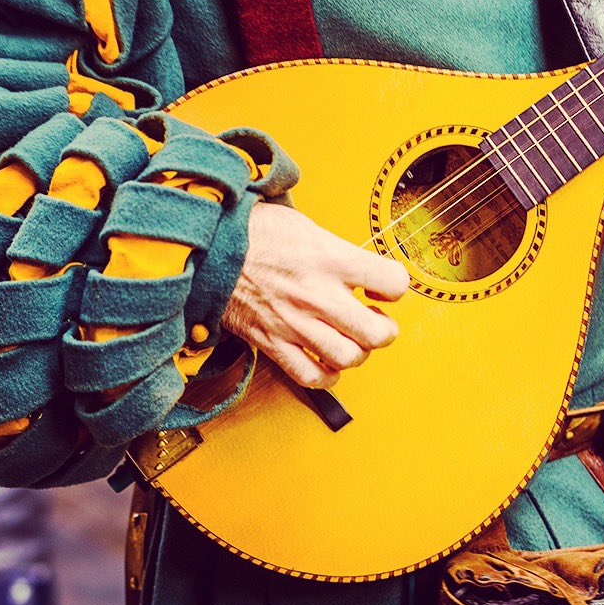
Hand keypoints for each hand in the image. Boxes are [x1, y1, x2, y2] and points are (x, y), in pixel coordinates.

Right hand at [223, 203, 409, 387]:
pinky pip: (311, 376)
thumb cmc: (256, 232)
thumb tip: (364, 271)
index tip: (383, 288)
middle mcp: (317, 295)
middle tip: (375, 320)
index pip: (392, 282)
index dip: (395, 287)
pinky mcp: (273, 342)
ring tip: (350, 338)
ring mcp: (295, 323)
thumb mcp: (308, 228)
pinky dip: (327, 376)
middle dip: (385, 330)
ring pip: (349, 359)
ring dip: (357, 352)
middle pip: (377, 333)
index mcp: (330, 259)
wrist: (207, 246)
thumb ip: (341, 253)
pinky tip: (327, 360)